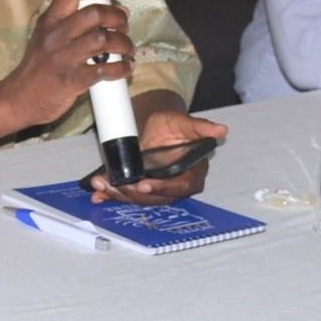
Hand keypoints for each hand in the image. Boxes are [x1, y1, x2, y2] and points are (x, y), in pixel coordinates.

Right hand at [1, 0, 134, 129]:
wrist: (20, 98)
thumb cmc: (38, 67)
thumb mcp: (45, 36)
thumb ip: (73, 22)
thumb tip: (113, 11)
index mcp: (49, 21)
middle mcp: (56, 36)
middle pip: (94, 13)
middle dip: (118, 17)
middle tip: (123, 26)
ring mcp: (63, 58)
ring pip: (103, 39)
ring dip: (123, 43)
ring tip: (127, 49)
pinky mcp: (72, 80)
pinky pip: (104, 69)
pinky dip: (121, 68)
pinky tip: (125, 68)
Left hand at [88, 105, 229, 204]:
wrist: (157, 125)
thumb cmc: (173, 124)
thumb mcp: (184, 122)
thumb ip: (201, 127)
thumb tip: (222, 130)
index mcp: (191, 173)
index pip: (179, 187)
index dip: (162, 188)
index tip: (143, 184)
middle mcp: (175, 186)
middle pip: (156, 197)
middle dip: (132, 193)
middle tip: (113, 185)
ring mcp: (157, 189)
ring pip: (140, 198)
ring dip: (119, 194)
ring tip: (100, 184)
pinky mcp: (141, 188)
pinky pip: (127, 195)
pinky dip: (111, 196)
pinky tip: (98, 194)